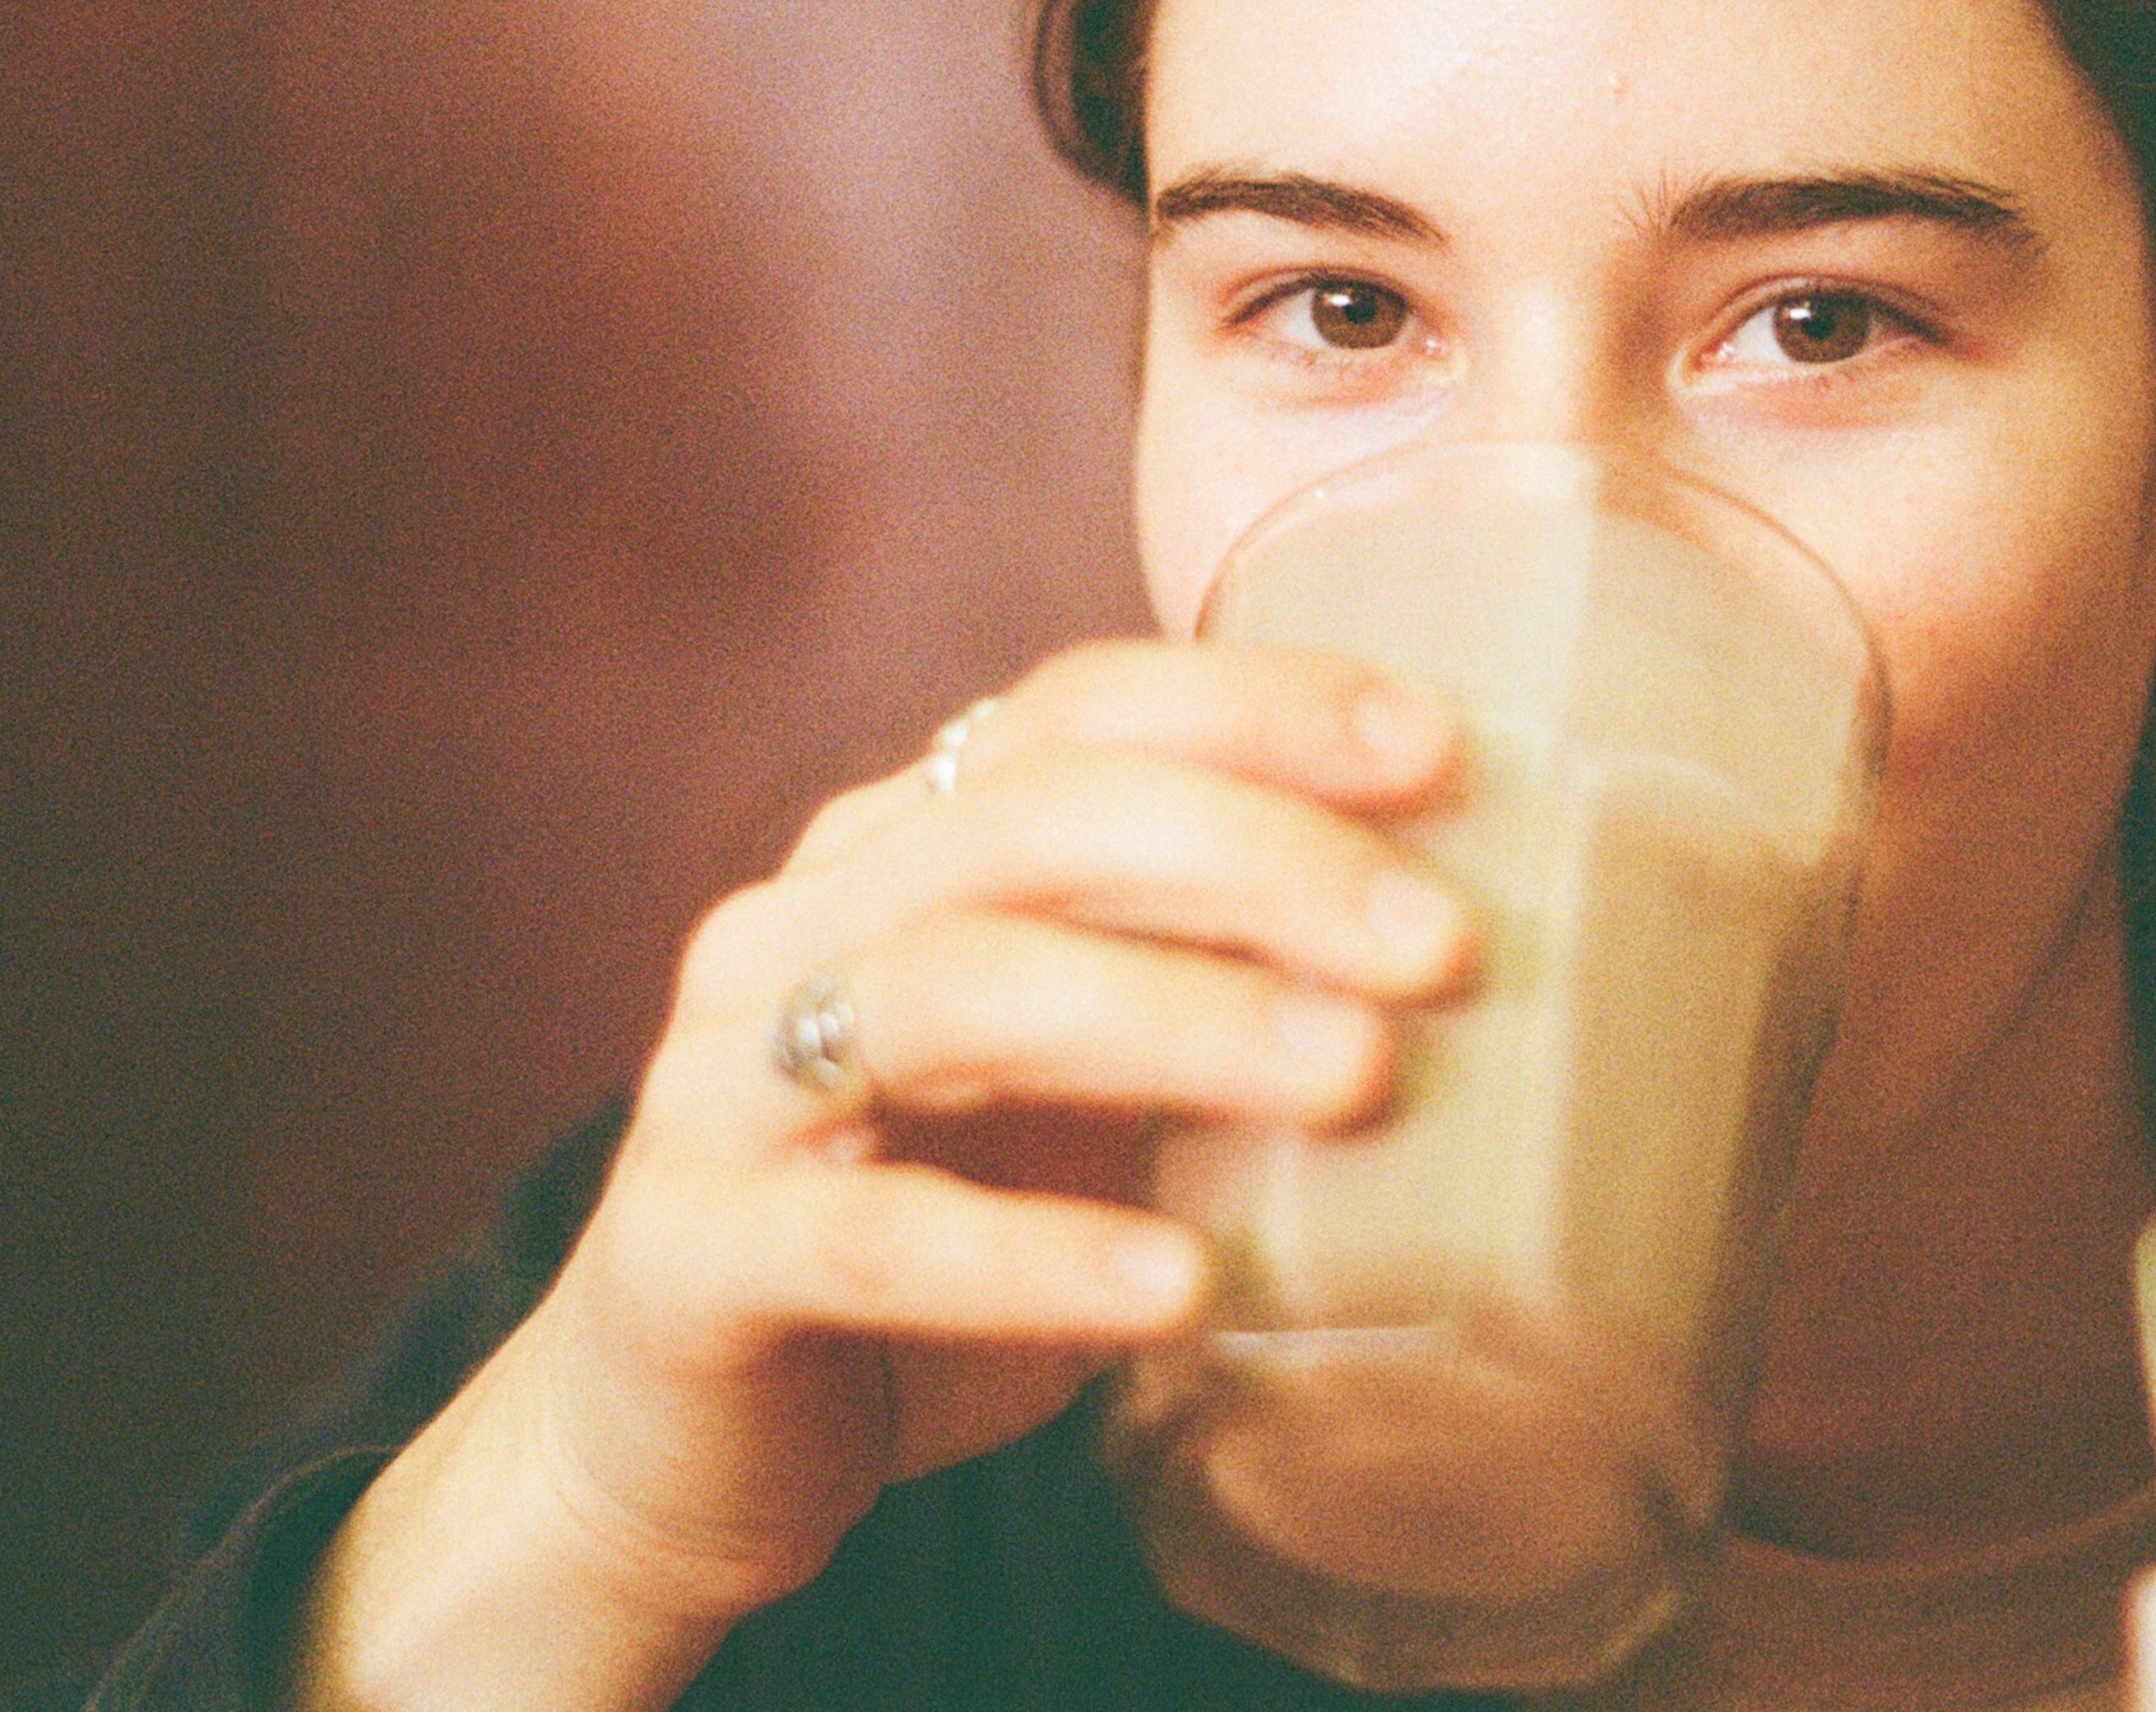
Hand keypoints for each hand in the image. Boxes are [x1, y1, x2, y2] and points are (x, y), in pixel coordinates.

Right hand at [287, 641, 1467, 1710]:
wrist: (681, 1450)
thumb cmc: (937, 1230)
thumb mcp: (1088, 1093)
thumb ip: (1211, 996)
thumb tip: (1474, 948)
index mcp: (895, 850)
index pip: (1073, 708)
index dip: (1253, 706)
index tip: (1438, 748)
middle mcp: (793, 928)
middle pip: (1030, 820)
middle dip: (1255, 856)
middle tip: (1442, 945)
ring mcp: (719, 1085)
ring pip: (952, 991)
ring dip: (1173, 1021)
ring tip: (1353, 1078)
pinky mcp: (687, 1260)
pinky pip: (869, 1240)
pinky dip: (1037, 1255)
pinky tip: (1182, 1287)